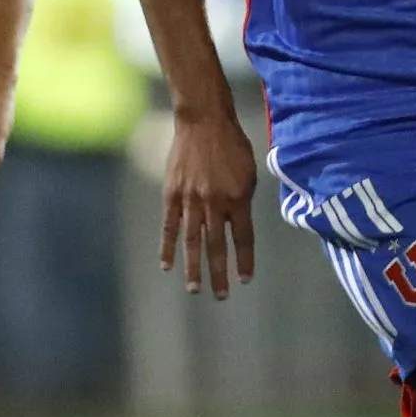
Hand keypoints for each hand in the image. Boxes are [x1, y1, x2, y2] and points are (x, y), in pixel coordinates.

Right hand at [159, 108, 255, 299]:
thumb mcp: (249, 171)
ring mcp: (191, 200)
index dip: (244, 260)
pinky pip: (169, 227)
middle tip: (221, 295)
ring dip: (194, 268)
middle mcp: (215, 203)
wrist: (203, 121)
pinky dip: (167, 247)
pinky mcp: (172, 195)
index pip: (243, 238)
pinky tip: (166, 265)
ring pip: (193, 242)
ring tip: (195, 289)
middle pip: (218, 247)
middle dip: (220, 274)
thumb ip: (243, 199)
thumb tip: (238, 224)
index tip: (245, 278)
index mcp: (238, 198)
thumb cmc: (231, 144)